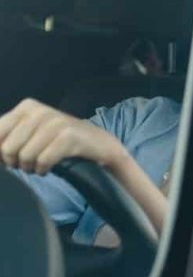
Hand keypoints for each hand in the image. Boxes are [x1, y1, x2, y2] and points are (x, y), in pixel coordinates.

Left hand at [0, 98, 125, 175]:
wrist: (99, 144)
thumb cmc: (61, 141)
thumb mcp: (33, 132)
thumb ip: (10, 136)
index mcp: (27, 107)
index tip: (9, 160)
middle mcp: (39, 111)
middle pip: (8, 148)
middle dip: (14, 162)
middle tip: (26, 164)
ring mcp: (55, 123)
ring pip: (24, 156)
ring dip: (29, 168)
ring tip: (37, 166)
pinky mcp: (68, 137)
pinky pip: (43, 161)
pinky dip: (42, 170)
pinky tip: (47, 169)